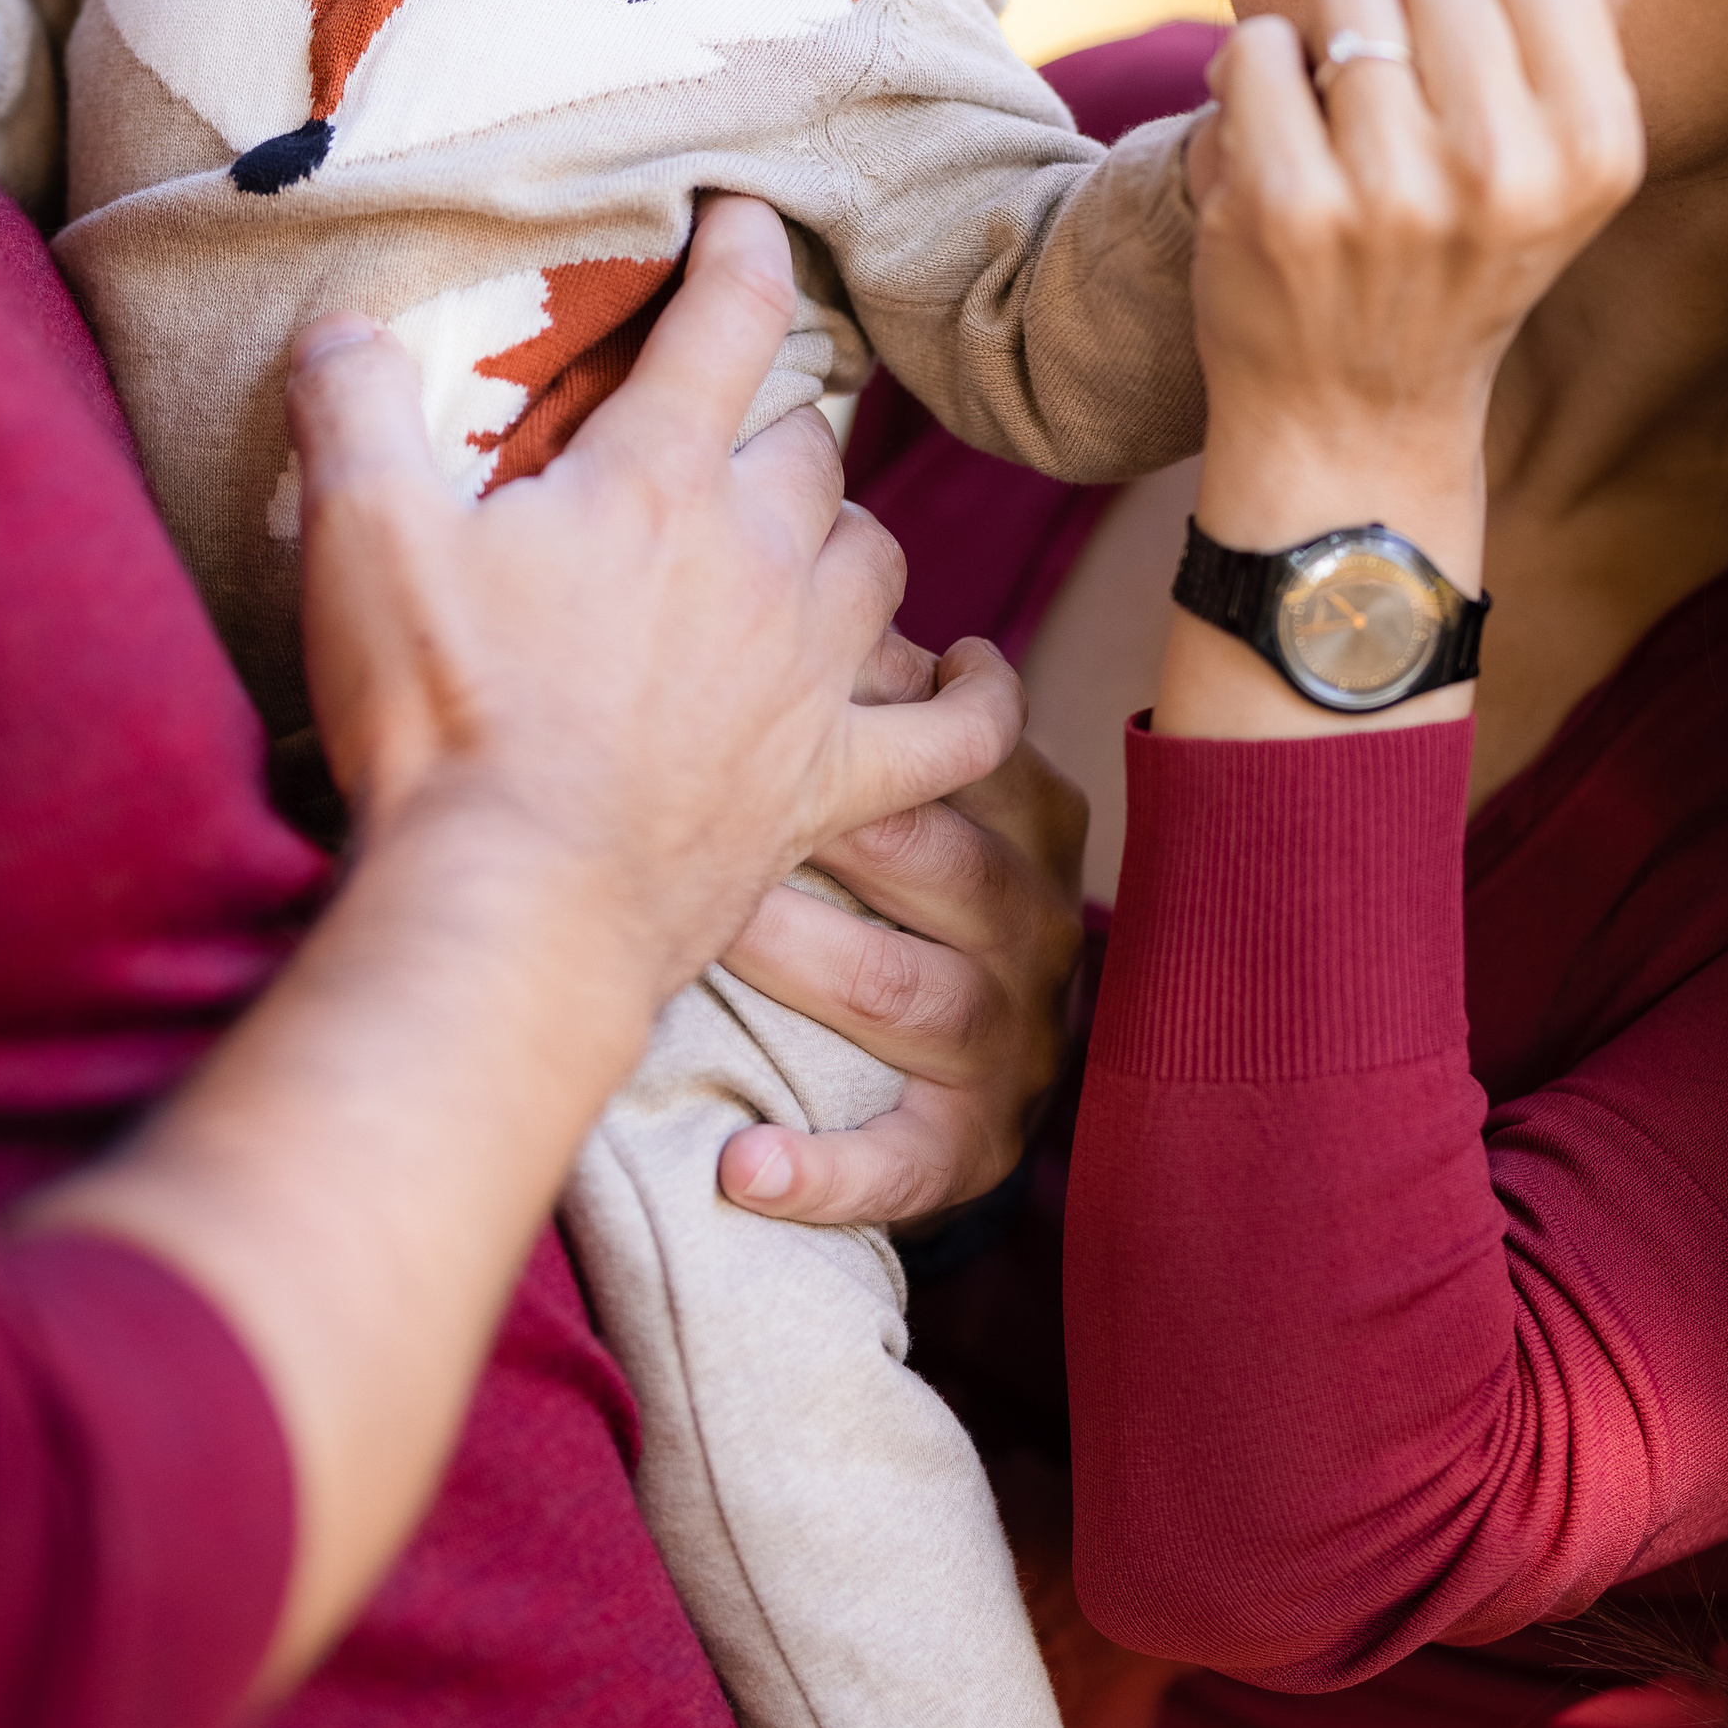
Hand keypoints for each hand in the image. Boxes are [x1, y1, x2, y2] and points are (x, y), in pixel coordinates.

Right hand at [283, 199, 1026, 1017]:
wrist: (510, 909)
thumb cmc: (439, 722)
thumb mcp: (359, 538)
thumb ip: (352, 408)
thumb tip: (343, 323)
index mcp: (658, 480)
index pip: (730, 319)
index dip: (743, 251)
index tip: (746, 217)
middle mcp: (762, 558)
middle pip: (809, 447)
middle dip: (768, 427)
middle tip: (713, 440)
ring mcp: (809, 675)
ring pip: (875, 557)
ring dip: (840, 537)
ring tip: (795, 540)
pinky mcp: (828, 785)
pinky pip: (952, 735)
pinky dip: (974, 698)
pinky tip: (970, 672)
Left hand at [714, 629, 1086, 1230]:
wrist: (984, 1054)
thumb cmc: (913, 878)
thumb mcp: (928, 779)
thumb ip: (875, 695)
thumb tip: (775, 557)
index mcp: (1027, 811)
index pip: (961, 744)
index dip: (863, 713)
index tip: (756, 687)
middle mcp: (1036, 918)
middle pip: (926, 856)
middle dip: (813, 823)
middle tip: (691, 794)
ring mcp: (1012, 1034)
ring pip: (902, 989)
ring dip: (799, 963)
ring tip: (702, 939)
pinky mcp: (975, 1142)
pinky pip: (907, 1160)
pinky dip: (827, 1171)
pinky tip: (742, 1169)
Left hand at [1185, 0, 1660, 581]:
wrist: (1355, 419)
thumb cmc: (1460, 254)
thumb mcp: (1553, 143)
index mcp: (1597, 146)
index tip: (1467, 68)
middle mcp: (1507, 173)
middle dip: (1397, 11)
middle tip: (1396, 114)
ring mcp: (1390, 195)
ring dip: (1321, 46)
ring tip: (1340, 135)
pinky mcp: (1282, 208)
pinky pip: (1254, 50)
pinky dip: (1251, 88)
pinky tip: (1277, 157)